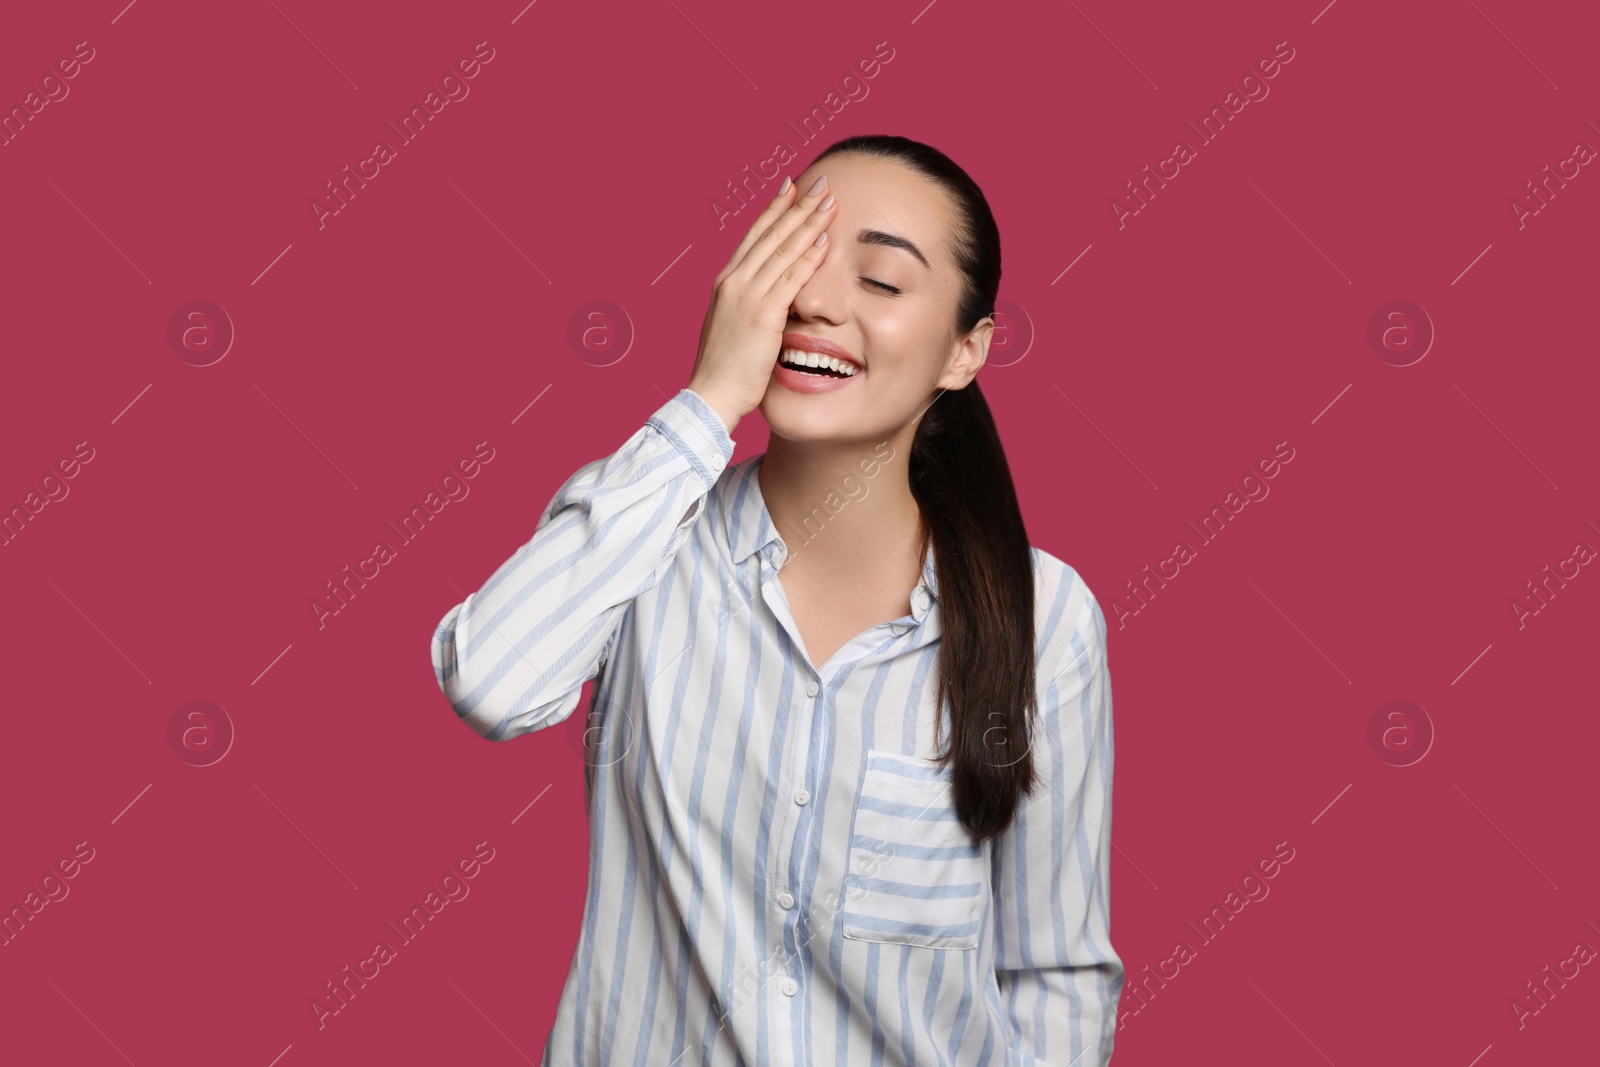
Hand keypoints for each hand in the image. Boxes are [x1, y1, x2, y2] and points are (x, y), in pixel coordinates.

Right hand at [687, 173, 837, 433]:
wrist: (712, 394)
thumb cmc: (723, 369)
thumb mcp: (732, 326)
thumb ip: (748, 305)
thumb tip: (767, 297)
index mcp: (726, 282)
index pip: (754, 236)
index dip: (774, 210)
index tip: (792, 188)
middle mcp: (734, 281)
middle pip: (771, 234)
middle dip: (798, 206)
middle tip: (821, 183)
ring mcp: (747, 296)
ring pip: (783, 250)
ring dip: (809, 223)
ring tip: (830, 202)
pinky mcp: (763, 315)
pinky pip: (791, 279)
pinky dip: (809, 257)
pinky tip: (825, 240)